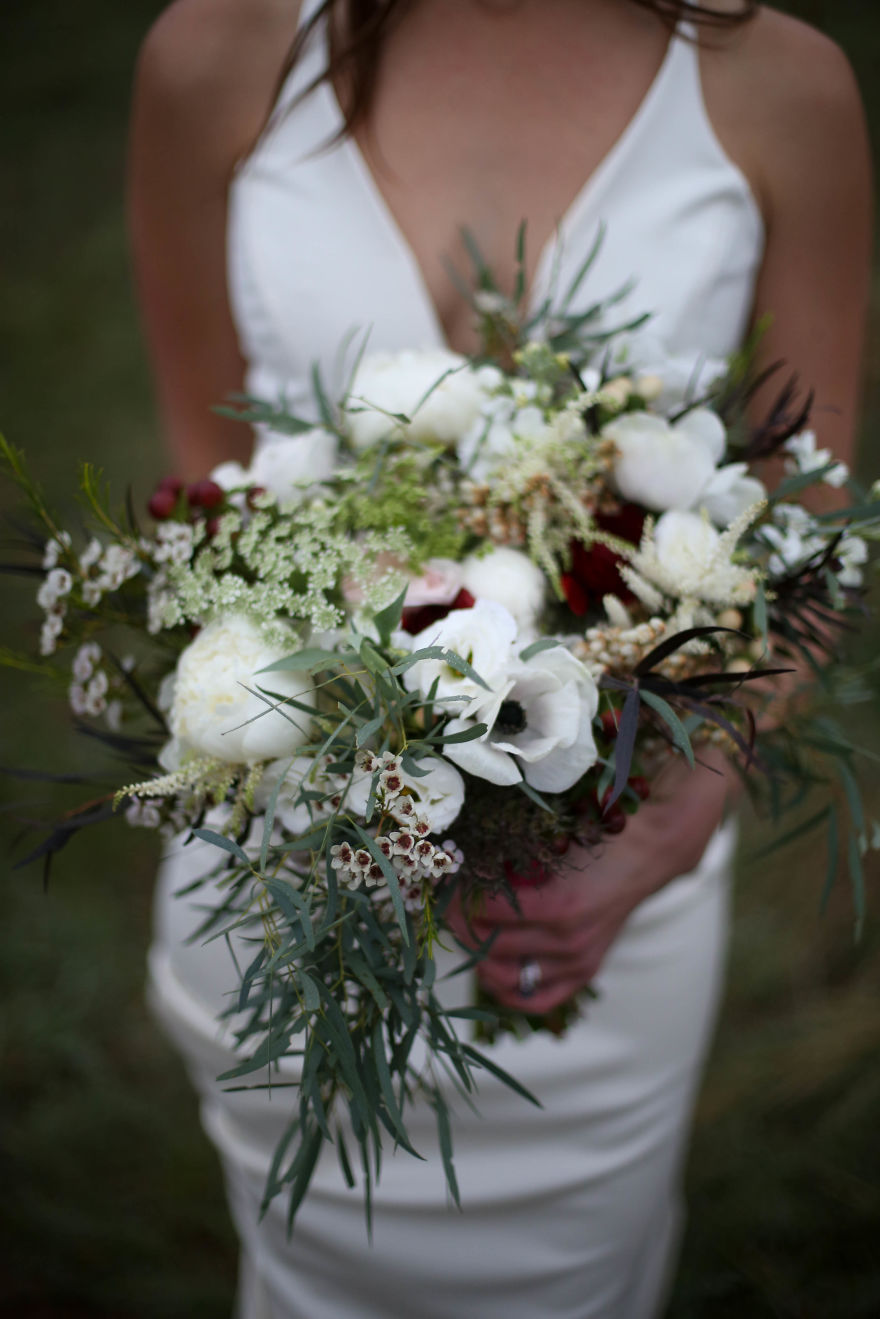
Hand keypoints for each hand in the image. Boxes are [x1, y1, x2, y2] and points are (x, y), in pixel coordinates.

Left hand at [447, 748, 736, 1015]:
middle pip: (489, 946)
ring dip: (476, 953)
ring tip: (463, 928)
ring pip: (505, 976)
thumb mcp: (553, 835)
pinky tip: (491, 966)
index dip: (453, 898)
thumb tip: (459, 856)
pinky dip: (508, 989)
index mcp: (558, 905)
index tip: (439, 882)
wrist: (651, 851)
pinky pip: (537, 998)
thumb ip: (510, 852)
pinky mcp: (585, 969)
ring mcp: (578, 960)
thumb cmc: (599, 833)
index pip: (484, 915)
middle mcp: (567, 941)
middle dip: (458, 922)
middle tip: (443, 901)